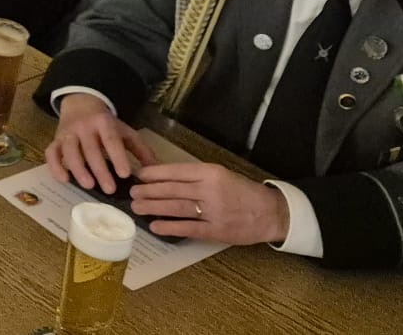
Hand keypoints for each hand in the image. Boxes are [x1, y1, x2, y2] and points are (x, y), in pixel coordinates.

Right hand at [46, 93, 155, 194]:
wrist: (81, 103)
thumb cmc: (106, 123)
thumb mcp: (125, 131)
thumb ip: (140, 150)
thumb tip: (154, 172)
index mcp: (103, 122)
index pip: (110, 139)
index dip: (117, 156)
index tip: (125, 174)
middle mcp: (83, 126)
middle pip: (90, 149)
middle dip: (99, 169)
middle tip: (109, 189)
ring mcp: (67, 133)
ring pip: (69, 151)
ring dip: (78, 169)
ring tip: (88, 185)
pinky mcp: (56, 140)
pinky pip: (51, 153)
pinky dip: (55, 166)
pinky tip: (64, 179)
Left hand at [128, 162, 290, 245]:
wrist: (271, 212)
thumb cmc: (242, 191)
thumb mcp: (221, 175)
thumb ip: (196, 176)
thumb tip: (165, 177)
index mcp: (211, 172)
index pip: (177, 171)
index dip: (155, 174)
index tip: (139, 175)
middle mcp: (210, 190)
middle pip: (173, 190)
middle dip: (149, 191)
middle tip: (132, 192)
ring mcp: (213, 211)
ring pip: (177, 208)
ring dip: (154, 207)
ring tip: (137, 207)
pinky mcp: (216, 230)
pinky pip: (189, 228)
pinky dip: (170, 227)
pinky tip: (156, 226)